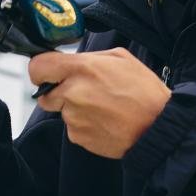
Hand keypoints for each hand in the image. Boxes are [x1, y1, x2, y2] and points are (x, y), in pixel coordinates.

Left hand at [27, 48, 169, 157]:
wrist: (157, 127)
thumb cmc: (143, 91)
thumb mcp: (120, 58)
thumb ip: (89, 58)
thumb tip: (69, 63)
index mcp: (81, 69)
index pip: (38, 67)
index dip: (41, 71)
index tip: (48, 74)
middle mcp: (72, 93)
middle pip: (45, 94)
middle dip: (59, 93)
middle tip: (85, 94)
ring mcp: (74, 118)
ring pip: (62, 112)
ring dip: (76, 110)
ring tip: (104, 108)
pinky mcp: (78, 137)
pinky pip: (73, 128)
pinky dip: (85, 125)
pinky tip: (105, 121)